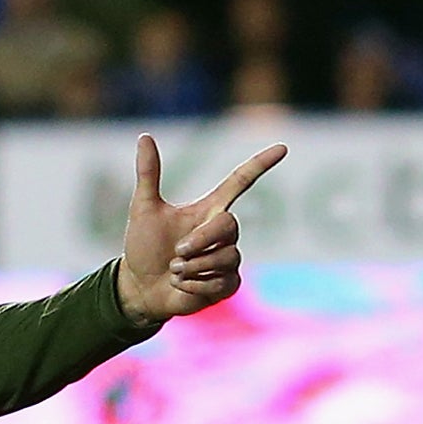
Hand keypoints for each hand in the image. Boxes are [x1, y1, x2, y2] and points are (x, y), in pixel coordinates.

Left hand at [115, 134, 287, 326]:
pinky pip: (221, 282)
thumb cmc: (144, 247)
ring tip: (174, 270)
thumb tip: (144, 136)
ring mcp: (228, 258)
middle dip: (200, 240)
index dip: (260, 165)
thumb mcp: (144, 209)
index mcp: (209, 209)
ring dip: (192, 267)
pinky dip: (193, 286)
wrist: (140, 287)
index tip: (282, 148)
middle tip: (177, 252)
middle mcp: (223, 232)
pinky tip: (181, 285)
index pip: (240, 182)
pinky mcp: (228, 284)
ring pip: (226, 257)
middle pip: (229, 225)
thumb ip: (149, 174)